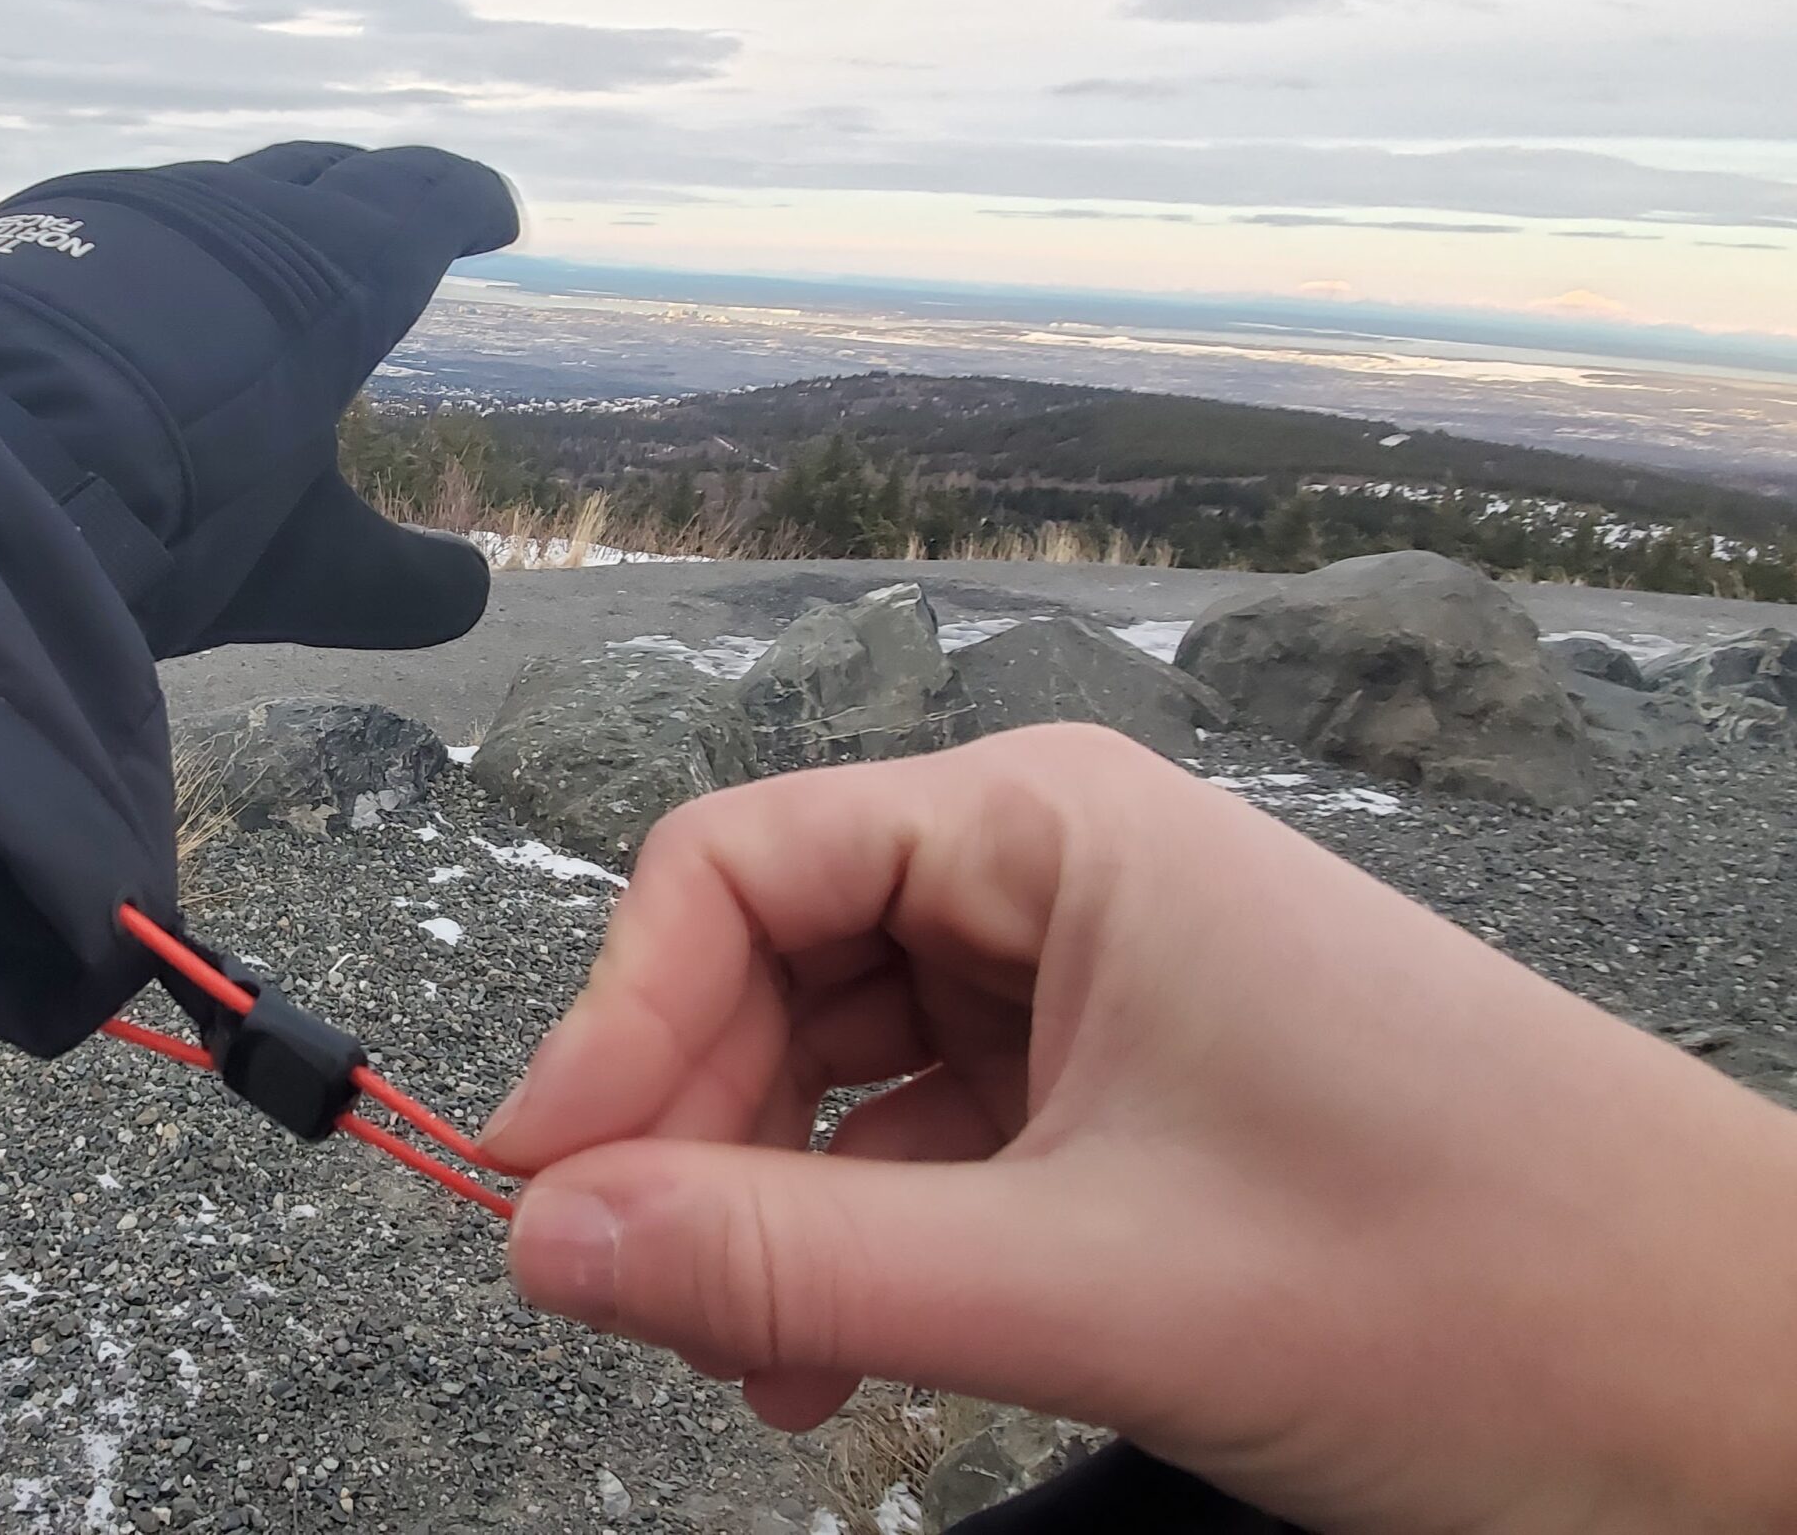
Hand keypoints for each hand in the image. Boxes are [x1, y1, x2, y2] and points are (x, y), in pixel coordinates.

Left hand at [0, 142, 519, 658]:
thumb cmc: (182, 509)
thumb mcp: (308, 572)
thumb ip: (397, 586)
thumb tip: (471, 593)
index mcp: (343, 272)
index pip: (427, 204)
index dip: (468, 204)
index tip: (496, 217)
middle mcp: (251, 213)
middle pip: (335, 173)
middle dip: (380, 189)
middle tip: (403, 209)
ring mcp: (145, 208)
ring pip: (233, 186)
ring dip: (271, 208)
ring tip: (279, 244)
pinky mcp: (54, 226)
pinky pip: (145, 213)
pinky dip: (179, 238)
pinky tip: (154, 277)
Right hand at [484, 726, 1796, 1534]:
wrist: (1741, 1381)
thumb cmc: (1481, 1282)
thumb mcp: (1090, 1286)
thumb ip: (792, 1265)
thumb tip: (543, 1240)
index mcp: (1053, 826)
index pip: (734, 868)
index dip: (613, 1025)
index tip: (532, 1188)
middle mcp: (1060, 872)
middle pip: (771, 968)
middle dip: (689, 1140)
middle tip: (645, 1310)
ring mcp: (1094, 980)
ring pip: (840, 1067)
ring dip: (768, 1212)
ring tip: (759, 1370)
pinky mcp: (1126, 1087)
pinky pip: (925, 1139)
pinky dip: (860, 1244)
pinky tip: (842, 1359)